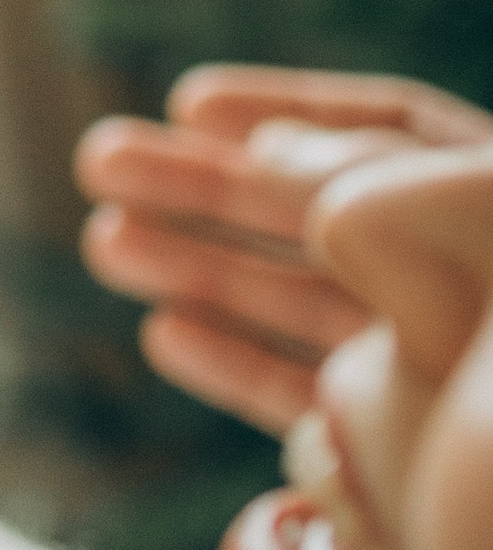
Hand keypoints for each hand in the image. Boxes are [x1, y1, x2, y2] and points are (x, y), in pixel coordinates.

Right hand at [76, 68, 492, 435]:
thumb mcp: (432, 213)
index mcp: (491, 210)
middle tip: (97, 158)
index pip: (391, 139)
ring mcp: (436, 368)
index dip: (286, 111)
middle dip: (208, 185)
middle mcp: (466, 281)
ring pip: (301, 302)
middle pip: (321, 214)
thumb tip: (270, 153)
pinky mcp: (407, 449)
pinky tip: (162, 335)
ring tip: (102, 242)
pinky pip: (311, 396)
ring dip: (198, 267)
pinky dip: (234, 365)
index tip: (192, 101)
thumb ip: (353, 183)